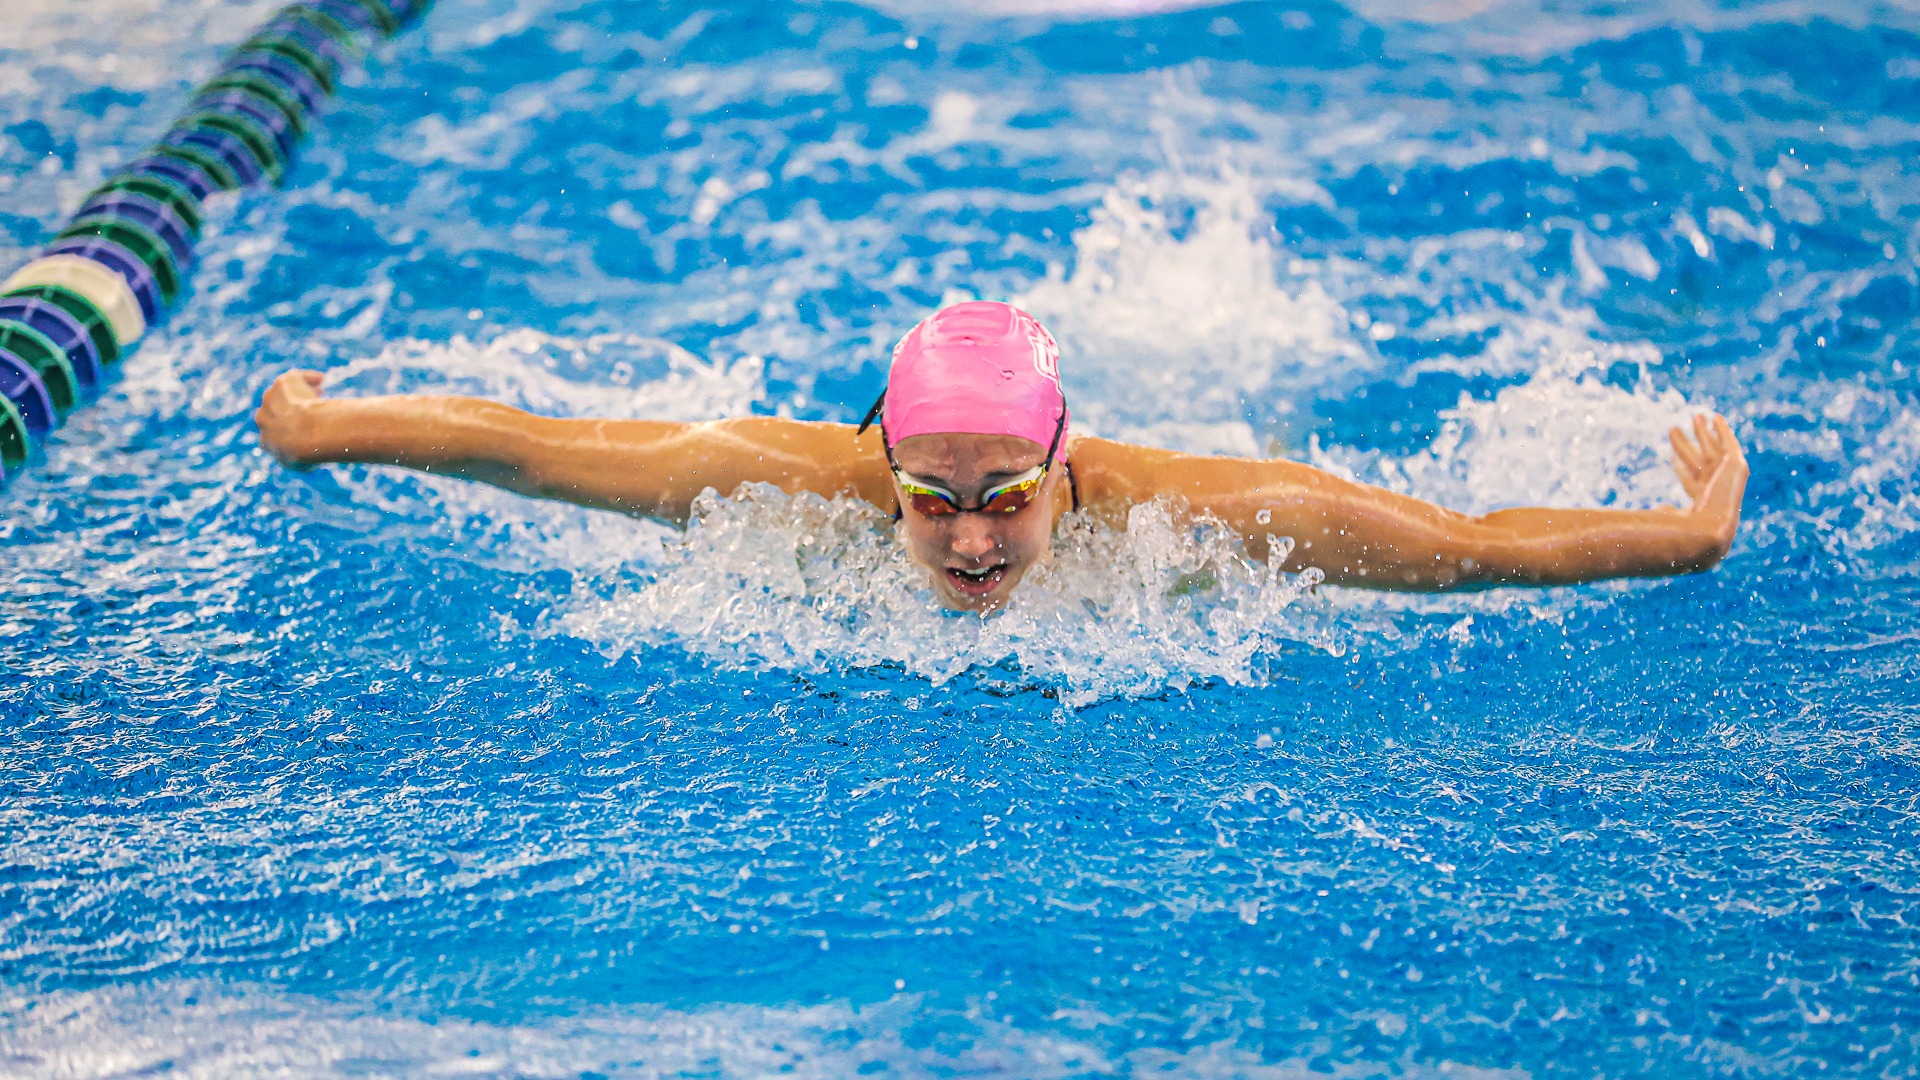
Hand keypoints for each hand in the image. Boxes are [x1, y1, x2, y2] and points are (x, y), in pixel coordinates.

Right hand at [255, 369, 328, 468]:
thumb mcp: (305, 465)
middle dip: (291, 409)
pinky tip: (321, 379)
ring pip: (282, 393)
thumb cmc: (308, 453)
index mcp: (266, 442)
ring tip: (320, 391)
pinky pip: (293, 378)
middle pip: (275, 410)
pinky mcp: (280, 384)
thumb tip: (312, 459)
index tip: (307, 428)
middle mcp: (262, 418)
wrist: (305, 436)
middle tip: (310, 407)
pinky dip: (307, 378)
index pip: (275, 434)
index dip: (292, 430)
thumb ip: (304, 461)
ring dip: (299, 392)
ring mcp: (269, 400)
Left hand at [1668, 412, 1747, 554]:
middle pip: (1698, 461)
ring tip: (1694, 416)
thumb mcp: (1669, 519)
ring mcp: (1727, 477)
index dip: (1681, 470)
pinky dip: (1723, 430)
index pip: (1691, 482)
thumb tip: (1658, 509)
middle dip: (1687, 445)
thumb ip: (1665, 513)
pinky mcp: (1737, 466)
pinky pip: (1730, 444)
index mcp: (1702, 502)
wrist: (1711, 527)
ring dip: (1702, 432)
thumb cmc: (1686, 528)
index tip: (1670, 458)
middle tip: (1673, 429)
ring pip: (1711, 449)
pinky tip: (1715, 418)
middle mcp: (1716, 488)